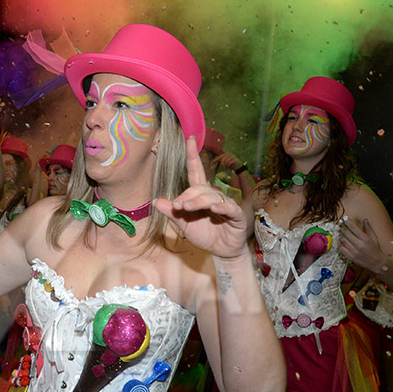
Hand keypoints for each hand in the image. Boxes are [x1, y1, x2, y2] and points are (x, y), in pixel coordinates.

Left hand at [153, 137, 248, 258]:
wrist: (222, 252)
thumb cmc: (205, 235)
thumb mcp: (184, 225)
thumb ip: (172, 214)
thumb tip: (155, 201)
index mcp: (200, 196)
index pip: (196, 172)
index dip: (193, 156)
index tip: (189, 140)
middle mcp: (213, 196)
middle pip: (200, 188)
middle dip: (187, 195)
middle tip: (177, 205)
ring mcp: (226, 204)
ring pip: (211, 197)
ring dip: (198, 202)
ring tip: (187, 208)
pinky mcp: (237, 215)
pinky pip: (229, 207)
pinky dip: (221, 206)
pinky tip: (214, 208)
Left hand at [338, 218, 387, 271]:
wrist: (377, 263)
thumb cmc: (376, 249)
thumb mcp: (374, 238)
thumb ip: (369, 228)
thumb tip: (365, 220)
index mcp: (366, 239)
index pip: (354, 228)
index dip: (348, 223)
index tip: (345, 221)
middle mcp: (360, 245)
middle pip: (347, 233)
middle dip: (343, 228)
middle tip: (342, 227)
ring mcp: (355, 252)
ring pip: (343, 240)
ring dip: (341, 235)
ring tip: (342, 234)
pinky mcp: (351, 257)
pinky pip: (341, 249)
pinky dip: (340, 244)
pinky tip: (342, 242)